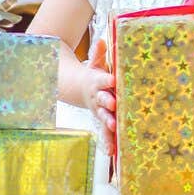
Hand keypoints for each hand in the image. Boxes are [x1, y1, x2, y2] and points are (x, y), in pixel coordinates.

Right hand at [87, 37, 116, 154]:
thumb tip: (102, 41)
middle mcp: (98, 98)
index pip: (102, 79)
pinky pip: (105, 133)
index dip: (107, 79)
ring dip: (108, 123)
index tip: (112, 79)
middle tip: (113, 105)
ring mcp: (100, 111)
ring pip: (104, 117)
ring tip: (113, 128)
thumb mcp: (96, 63)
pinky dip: (108, 142)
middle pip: (103, 100)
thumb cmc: (95, 75)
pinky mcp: (102, 121)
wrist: (80, 90)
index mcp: (98, 82)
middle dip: (107, 103)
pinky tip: (112, 152)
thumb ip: (99, 53)